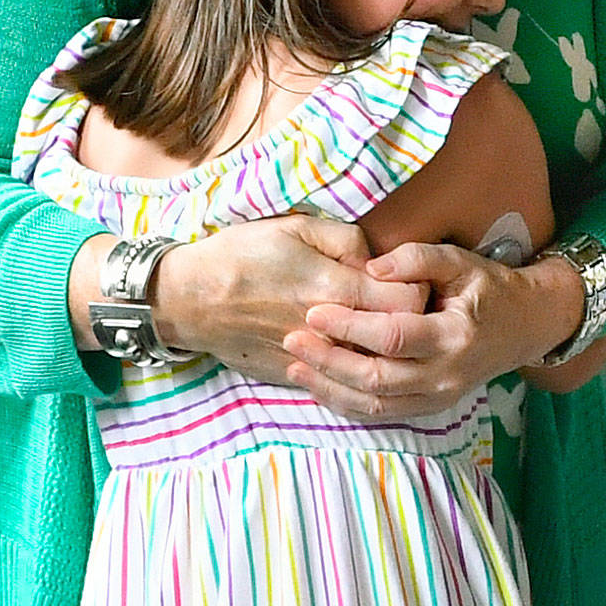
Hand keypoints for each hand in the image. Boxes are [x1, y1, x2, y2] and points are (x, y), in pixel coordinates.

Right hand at [148, 214, 426, 383]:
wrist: (188, 300)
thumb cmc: (240, 255)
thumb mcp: (294, 226)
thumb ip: (345, 239)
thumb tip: (376, 260)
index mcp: (333, 288)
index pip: (408, 302)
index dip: (417, 289)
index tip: (407, 279)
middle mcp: (329, 330)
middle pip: (396, 339)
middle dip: (406, 322)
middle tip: (395, 304)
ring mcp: (313, 359)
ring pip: (371, 365)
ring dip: (378, 348)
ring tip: (372, 326)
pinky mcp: (294, 376)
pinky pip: (339, 380)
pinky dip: (347, 365)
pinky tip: (341, 346)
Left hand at [282, 241, 580, 420]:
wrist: (526, 326)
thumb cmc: (488, 288)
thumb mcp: (460, 260)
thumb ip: (416, 258)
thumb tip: (370, 265)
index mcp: (455, 336)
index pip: (393, 338)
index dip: (350, 327)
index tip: (314, 311)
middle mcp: (446, 375)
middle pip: (377, 379)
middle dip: (329, 362)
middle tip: (291, 339)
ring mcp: (439, 398)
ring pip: (375, 405)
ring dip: (330, 388)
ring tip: (295, 366)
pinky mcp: (430, 408)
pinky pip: (382, 415)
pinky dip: (346, 403)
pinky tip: (319, 385)